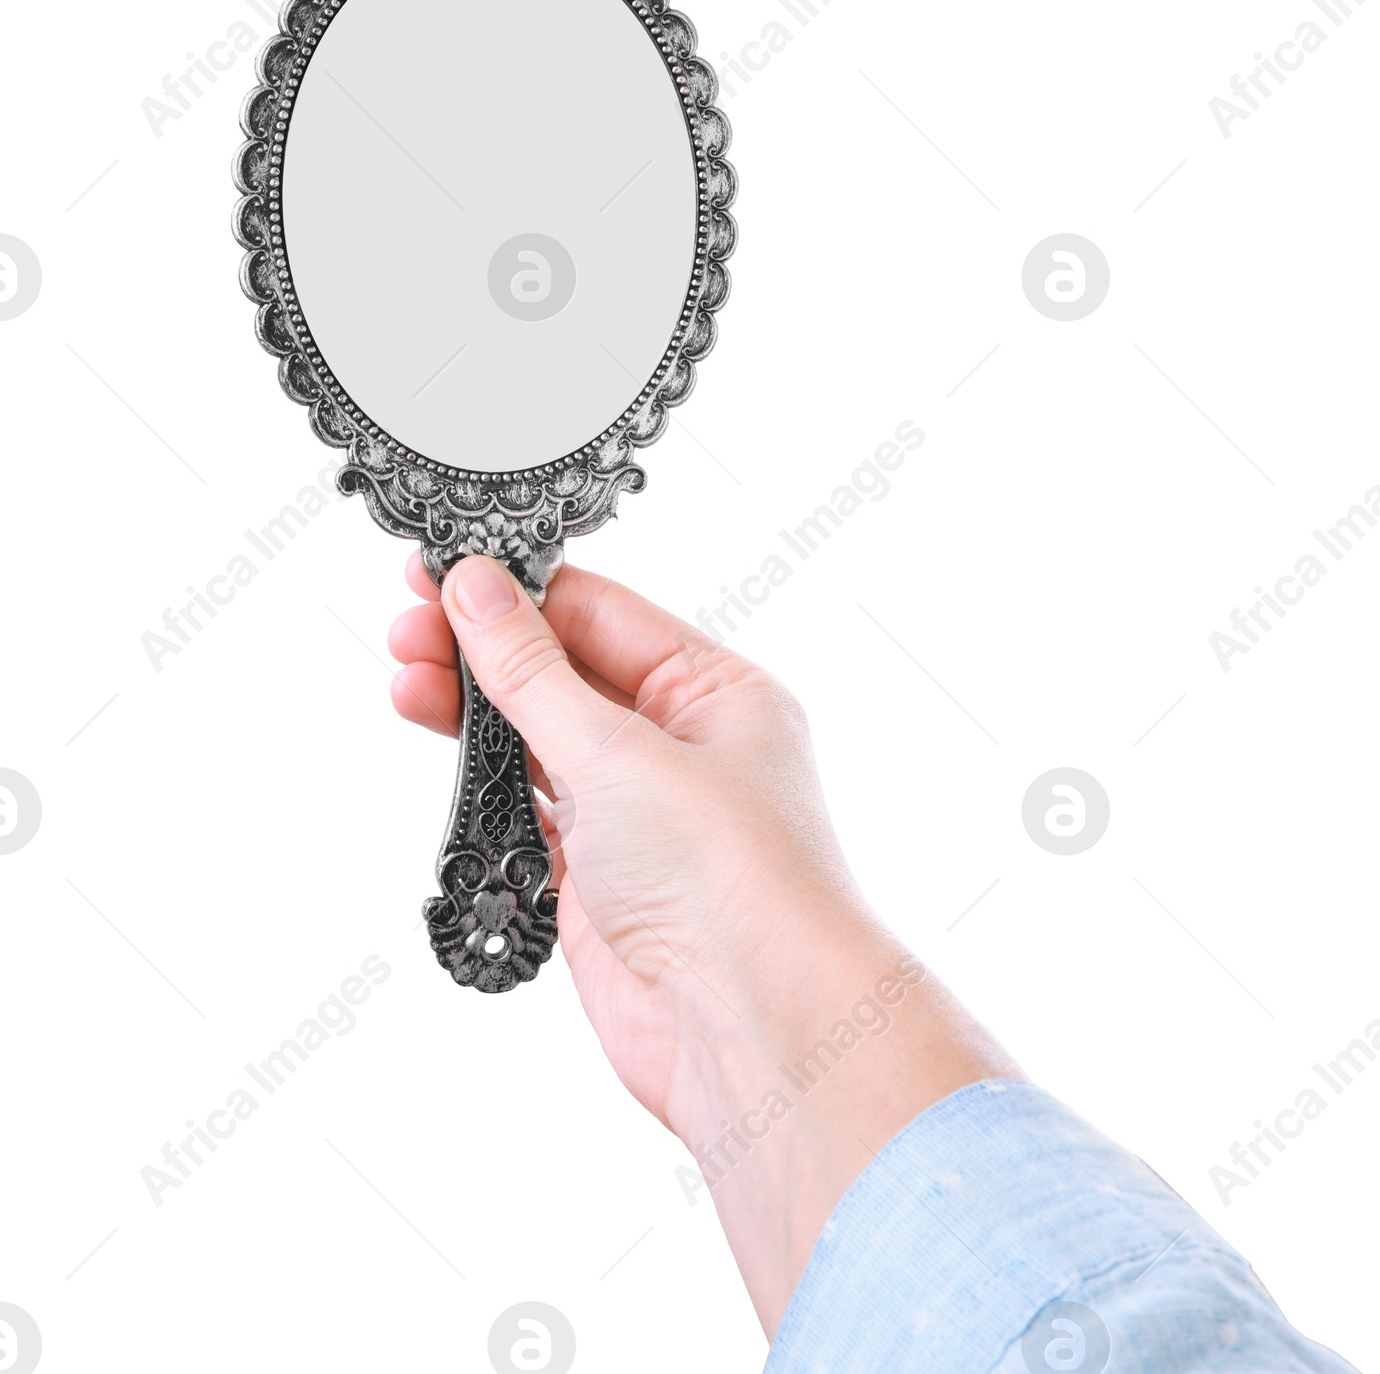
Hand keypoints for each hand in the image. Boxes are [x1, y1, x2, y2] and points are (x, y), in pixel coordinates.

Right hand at [389, 550, 1018, 1333]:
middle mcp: (684, 749)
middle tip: (406, 629)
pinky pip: (530, 813)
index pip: (605, 615)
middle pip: (567, 675)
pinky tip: (443, 757)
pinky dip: (483, 786)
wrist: (754, 1028)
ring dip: (475, 714)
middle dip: (486, 650)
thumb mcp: (618, 751)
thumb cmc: (732, 879)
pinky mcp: (600, 881)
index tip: (442, 570)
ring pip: (542, 743)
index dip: (520, 591)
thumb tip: (478, 591)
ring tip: (406, 683)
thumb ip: (534, 674)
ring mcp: (640, 817)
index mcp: (718, 693)